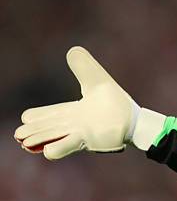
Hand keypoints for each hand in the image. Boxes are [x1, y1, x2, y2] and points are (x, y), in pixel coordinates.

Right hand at [15, 46, 138, 159]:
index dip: (37, 116)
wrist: (134, 119)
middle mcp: (73, 124)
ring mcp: (79, 134)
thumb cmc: (115, 102)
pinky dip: (57, 148)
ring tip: (24, 141)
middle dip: (33, 131)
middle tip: (19, 134)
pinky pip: (68, 146)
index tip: (27, 117)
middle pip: (47, 127)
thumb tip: (72, 50)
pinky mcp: (88, 140)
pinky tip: (47, 150)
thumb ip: (83, 67)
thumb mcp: (96, 81)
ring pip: (53, 137)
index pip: (49, 114)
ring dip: (39, 139)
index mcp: (73, 112)